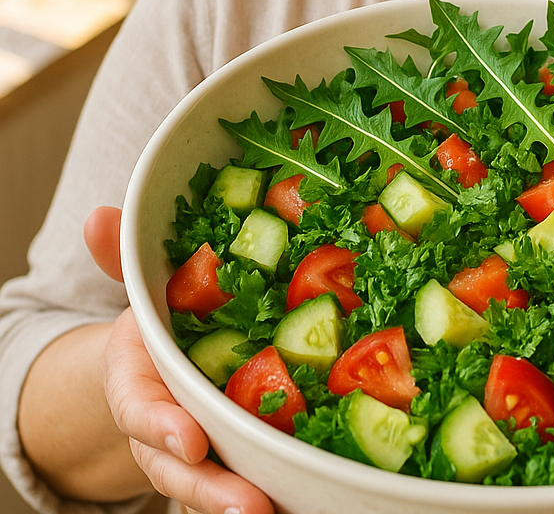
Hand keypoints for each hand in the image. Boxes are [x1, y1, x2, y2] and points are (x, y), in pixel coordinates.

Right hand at [84, 207, 274, 513]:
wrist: (164, 359)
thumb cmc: (160, 324)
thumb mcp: (142, 289)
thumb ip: (122, 258)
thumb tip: (99, 217)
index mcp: (138, 380)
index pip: (139, 410)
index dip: (160, 428)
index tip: (188, 442)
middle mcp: (166, 423)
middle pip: (182, 467)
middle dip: (212, 489)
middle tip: (251, 507)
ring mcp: (202, 444)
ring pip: (217, 483)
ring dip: (245, 500)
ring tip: (281, 511)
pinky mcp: (240, 451)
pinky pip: (253, 473)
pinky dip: (278, 488)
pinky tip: (307, 497)